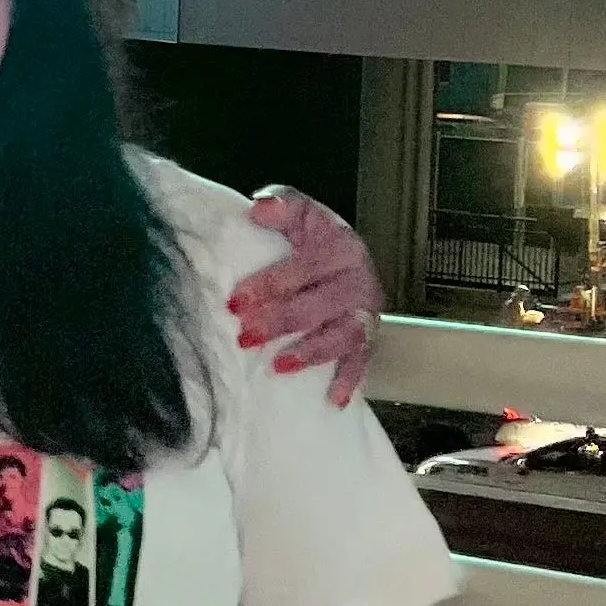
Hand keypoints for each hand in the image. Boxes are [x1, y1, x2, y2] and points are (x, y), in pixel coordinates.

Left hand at [236, 190, 380, 407]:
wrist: (347, 255)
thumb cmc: (315, 237)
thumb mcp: (300, 214)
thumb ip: (282, 206)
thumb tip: (258, 210)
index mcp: (341, 247)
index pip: (304, 268)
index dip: (269, 284)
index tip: (235, 300)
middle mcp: (359, 280)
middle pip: (318, 305)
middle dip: (279, 322)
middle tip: (245, 335)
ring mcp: (367, 311)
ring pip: (342, 335)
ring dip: (310, 352)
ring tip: (279, 365)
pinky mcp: (370, 337)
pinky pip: (363, 361)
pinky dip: (350, 380)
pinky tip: (334, 398)